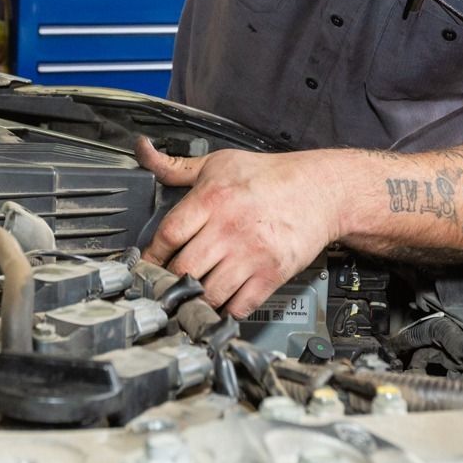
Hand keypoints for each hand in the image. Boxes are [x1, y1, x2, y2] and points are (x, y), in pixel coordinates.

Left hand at [136, 139, 343, 317]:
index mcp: (212, 198)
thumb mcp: (218, 163)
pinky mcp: (271, 274)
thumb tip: (143, 151)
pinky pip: (238, 306)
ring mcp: (251, 254)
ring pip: (208, 292)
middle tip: (162, 288)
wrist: (319, 190)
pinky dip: (224, 311)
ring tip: (187, 299)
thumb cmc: (268, 176)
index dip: (151, 255)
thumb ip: (176, 166)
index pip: (168, 234)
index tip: (145, 266)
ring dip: (194, 300)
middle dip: (169, 281)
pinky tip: (217, 305)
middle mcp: (229, 227)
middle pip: (184, 268)